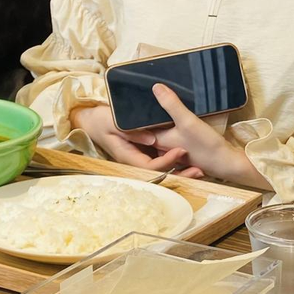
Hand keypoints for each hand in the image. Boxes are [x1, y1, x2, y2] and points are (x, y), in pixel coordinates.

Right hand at [71, 103, 195, 173]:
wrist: (92, 122)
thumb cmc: (100, 120)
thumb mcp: (113, 122)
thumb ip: (132, 131)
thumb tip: (152, 140)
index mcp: (128, 156)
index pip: (150, 165)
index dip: (166, 162)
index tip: (180, 151)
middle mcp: (137, 160)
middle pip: (160, 172)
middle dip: (179, 173)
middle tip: (198, 170)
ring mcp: (142, 156)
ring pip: (163, 168)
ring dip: (181, 171)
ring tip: (201, 171)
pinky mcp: (146, 151)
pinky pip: (162, 159)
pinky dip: (176, 161)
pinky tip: (191, 161)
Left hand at [128, 85, 268, 188]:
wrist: (226, 162)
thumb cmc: (206, 146)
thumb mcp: (188, 121)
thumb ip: (172, 105)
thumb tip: (156, 87)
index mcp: (158, 141)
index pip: (139, 126)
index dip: (133, 113)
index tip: (130, 97)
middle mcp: (162, 146)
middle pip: (149, 127)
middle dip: (145, 114)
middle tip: (143, 94)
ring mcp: (173, 147)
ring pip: (161, 129)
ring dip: (159, 118)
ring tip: (158, 99)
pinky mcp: (184, 147)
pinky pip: (171, 132)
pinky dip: (170, 122)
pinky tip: (174, 113)